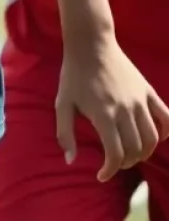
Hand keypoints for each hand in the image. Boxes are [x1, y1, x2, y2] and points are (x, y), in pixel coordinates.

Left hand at [57, 39, 168, 181]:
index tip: (101, 175)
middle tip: (114, 163)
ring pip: (152, 138)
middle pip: (136, 149)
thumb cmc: (73, 75)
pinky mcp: (148, 91)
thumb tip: (70, 160)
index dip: (110, 170)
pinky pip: (166, 117)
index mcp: (103, 115)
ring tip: (132, 155)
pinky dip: (165, 133)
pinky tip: (156, 139)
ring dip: (144, 153)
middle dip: (125, 163)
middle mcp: (125, 110)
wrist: (90, 45)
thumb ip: (65, 133)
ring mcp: (140, 101)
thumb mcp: (62, 103)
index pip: (116, 154)